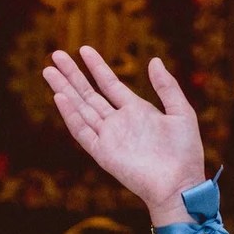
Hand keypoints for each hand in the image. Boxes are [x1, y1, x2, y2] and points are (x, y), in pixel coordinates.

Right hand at [42, 47, 204, 216]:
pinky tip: (60, 97)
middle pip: (89, 94)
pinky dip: (71, 115)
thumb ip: (167, 87)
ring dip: (65, 89)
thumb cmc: (185, 152)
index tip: (83, 50)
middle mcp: (119, 122)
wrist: (180, 184)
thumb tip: (154, 60)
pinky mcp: (103, 153)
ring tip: (48, 71)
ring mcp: (109, 137)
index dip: (97, 67)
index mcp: (137, 111)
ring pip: (81, 108)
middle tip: (55, 55)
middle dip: (72, 75)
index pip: (110, 84)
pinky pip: (83, 131)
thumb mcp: (181, 112)